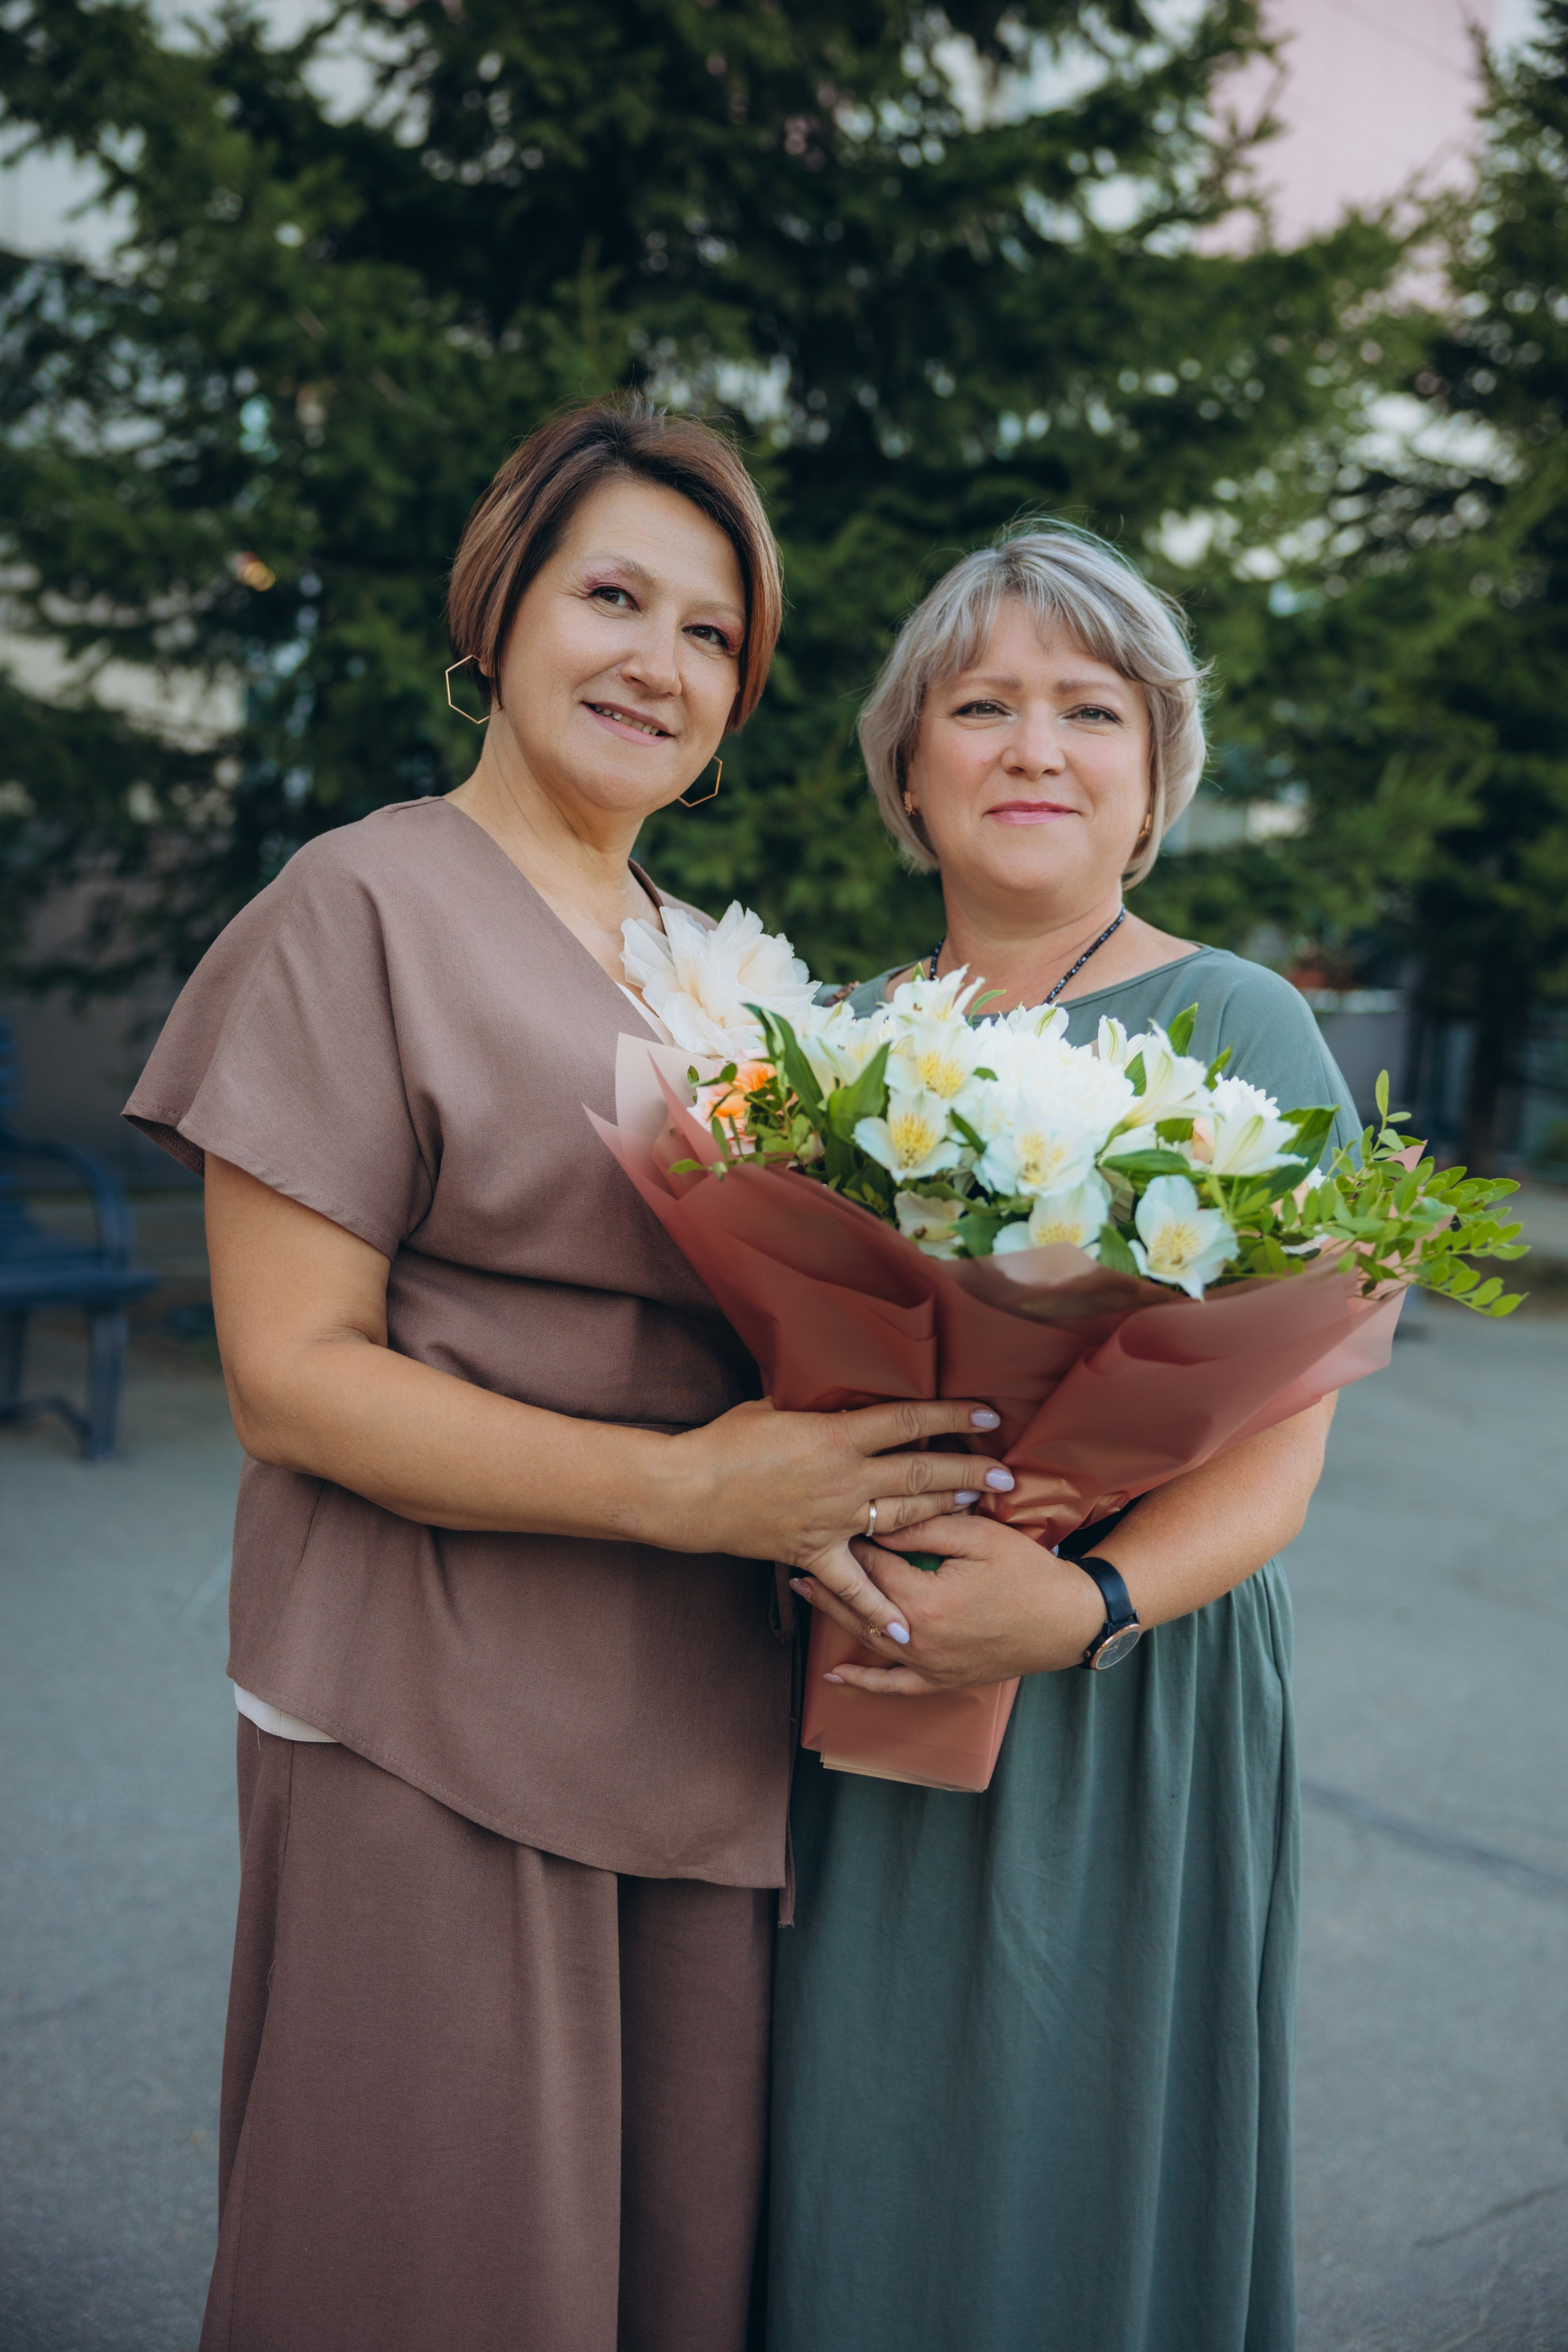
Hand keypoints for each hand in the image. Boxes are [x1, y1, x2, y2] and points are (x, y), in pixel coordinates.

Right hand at [662, 1398, 1013, 1646]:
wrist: (689, 1490)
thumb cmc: (727, 1440)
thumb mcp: (775, 1405)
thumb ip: (816, 1402)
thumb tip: (842, 1384)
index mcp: (837, 1435)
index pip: (908, 1421)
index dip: (951, 1418)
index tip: (986, 1416)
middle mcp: (844, 1478)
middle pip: (920, 1473)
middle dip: (967, 1471)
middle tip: (1004, 1472)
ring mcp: (832, 1519)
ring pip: (901, 1519)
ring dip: (942, 1514)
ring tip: (975, 1507)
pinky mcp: (813, 1552)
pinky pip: (852, 1587)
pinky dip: (877, 1611)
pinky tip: (904, 1630)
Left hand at [790, 1512, 1105, 1694]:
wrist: (1066, 1620)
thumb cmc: (1027, 1572)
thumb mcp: (977, 1536)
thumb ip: (923, 1528)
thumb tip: (877, 1521)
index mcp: (923, 1601)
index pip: (871, 1564)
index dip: (851, 1539)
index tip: (830, 1517)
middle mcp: (917, 1640)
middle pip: (860, 1602)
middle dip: (829, 1575)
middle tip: (799, 1550)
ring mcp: (927, 1666)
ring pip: (868, 1639)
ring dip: (834, 1614)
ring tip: (806, 1588)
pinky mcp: (940, 1680)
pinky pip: (893, 1686)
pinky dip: (863, 1682)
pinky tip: (836, 1674)